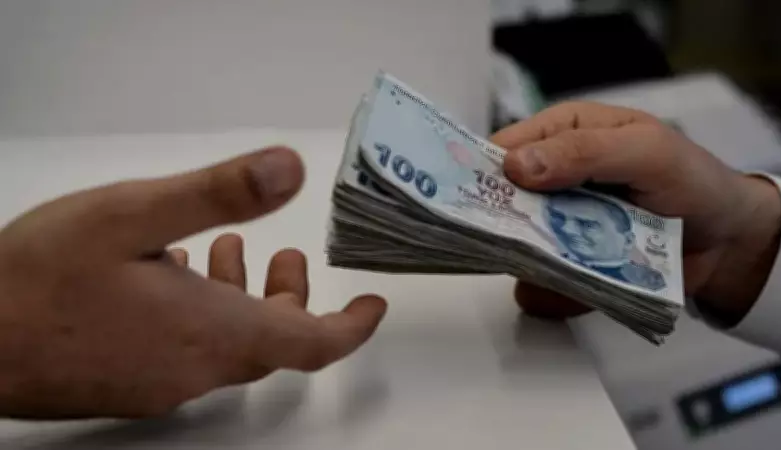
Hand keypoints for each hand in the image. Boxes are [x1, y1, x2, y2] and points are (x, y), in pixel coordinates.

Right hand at [0, 147, 386, 418]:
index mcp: (213, 332)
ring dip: (241, 299)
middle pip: (272, 341)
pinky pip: (188, 353)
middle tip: (283, 256)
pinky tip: (170, 277)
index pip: (312, 344)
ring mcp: (160, 383)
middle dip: (289, 298)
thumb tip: (288, 170)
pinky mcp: (129, 385)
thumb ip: (218, 194)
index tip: (373, 305)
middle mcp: (195, 369)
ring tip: (224, 251)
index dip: (352, 327)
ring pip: (228, 345)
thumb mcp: (134, 215)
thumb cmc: (40, 281)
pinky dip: (201, 315)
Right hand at [491, 102, 780, 324]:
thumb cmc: (691, 180)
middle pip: (499, 202)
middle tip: (516, 243)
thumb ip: (584, 153)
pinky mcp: (566, 263)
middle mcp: (550, 178)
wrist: (726, 241)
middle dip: (503, 225)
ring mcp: (555, 224)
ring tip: (563, 267)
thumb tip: (515, 166)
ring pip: (514, 248)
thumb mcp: (646, 152)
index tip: (464, 201)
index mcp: (561, 135)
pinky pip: (540, 283)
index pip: (501, 150)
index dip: (481, 173)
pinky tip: (577, 288)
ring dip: (529, 264)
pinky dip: (551, 292)